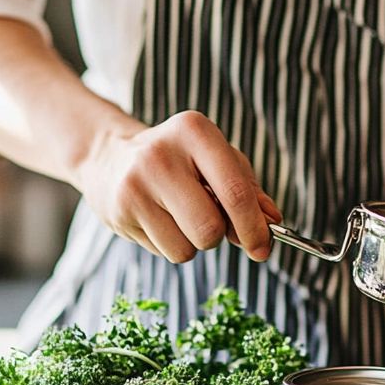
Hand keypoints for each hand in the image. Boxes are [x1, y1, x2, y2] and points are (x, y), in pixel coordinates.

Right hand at [79, 110, 281, 262]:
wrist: (111, 158)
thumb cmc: (180, 161)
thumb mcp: (218, 161)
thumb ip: (249, 191)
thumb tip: (272, 222)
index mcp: (195, 131)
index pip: (234, 192)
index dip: (253, 228)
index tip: (262, 248)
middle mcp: (161, 155)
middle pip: (210, 229)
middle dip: (219, 236)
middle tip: (210, 220)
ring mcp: (135, 185)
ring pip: (187, 249)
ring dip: (193, 243)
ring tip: (178, 215)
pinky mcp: (119, 212)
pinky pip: (166, 253)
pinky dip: (172, 245)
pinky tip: (159, 220)